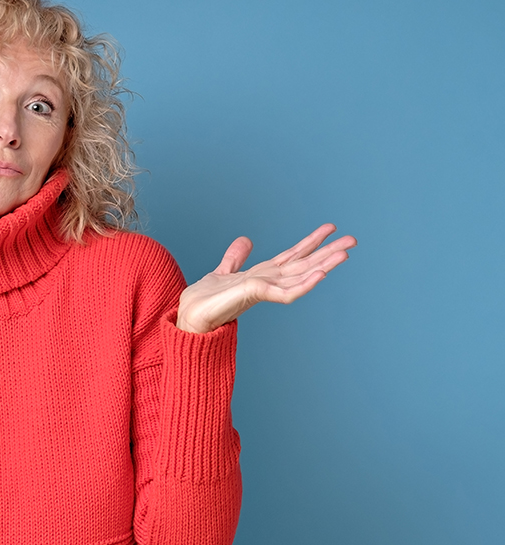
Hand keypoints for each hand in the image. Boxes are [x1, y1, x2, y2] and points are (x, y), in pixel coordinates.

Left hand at [176, 224, 356, 333]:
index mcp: (262, 274)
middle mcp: (267, 281)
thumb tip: (246, 240)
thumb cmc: (205, 300)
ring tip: (345, 253)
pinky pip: (286, 292)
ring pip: (301, 275)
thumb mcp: (223, 271)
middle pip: (304, 263)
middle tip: (353, 240)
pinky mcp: (256, 296)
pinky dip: (304, 284)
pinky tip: (320, 274)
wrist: (190, 317)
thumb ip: (236, 257)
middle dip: (328, 252)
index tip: (330, 227)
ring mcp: (264, 289)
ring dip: (324, 265)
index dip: (311, 241)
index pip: (292, 255)